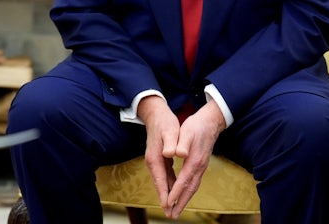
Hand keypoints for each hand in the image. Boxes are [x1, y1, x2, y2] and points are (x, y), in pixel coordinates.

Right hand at [138, 95, 179, 211]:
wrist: (156, 114)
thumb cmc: (165, 122)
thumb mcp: (170, 131)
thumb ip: (171, 143)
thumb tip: (171, 154)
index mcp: (155, 157)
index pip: (160, 180)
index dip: (164, 194)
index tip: (168, 206)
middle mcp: (153, 161)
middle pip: (160, 184)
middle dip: (165, 199)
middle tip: (171, 214)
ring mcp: (155, 160)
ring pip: (162, 181)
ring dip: (167, 194)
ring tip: (173, 208)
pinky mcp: (159, 158)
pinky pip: (165, 175)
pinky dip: (169, 184)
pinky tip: (175, 189)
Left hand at [164, 100, 225, 219]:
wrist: (211, 122)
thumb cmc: (196, 125)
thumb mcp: (187, 131)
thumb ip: (182, 143)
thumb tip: (179, 154)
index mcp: (194, 160)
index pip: (184, 180)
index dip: (175, 192)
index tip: (168, 203)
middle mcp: (199, 166)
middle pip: (190, 189)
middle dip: (181, 203)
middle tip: (172, 216)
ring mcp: (201, 167)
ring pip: (193, 187)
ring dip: (185, 200)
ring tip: (176, 211)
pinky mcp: (201, 165)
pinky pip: (194, 182)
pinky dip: (188, 192)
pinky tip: (183, 195)